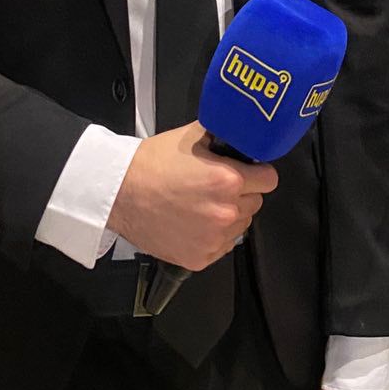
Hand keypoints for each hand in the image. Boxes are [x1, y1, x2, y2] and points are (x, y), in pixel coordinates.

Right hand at [106, 122, 277, 269]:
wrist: (119, 193)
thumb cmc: (151, 164)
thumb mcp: (192, 136)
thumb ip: (223, 135)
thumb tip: (242, 131)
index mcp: (228, 180)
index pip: (269, 180)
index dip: (258, 173)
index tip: (247, 173)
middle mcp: (225, 212)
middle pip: (255, 203)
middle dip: (241, 194)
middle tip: (216, 188)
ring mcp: (213, 238)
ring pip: (240, 225)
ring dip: (228, 216)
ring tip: (201, 205)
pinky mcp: (200, 258)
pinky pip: (222, 246)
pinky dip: (212, 237)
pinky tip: (192, 223)